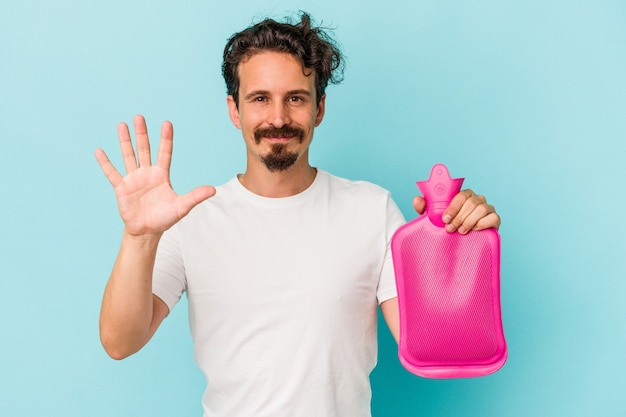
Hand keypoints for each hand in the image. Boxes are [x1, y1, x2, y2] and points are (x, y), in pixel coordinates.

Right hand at [95, 115, 215, 236]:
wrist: (147, 231)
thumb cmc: (165, 218)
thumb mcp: (182, 207)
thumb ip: (195, 196)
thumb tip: (213, 190)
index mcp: (162, 175)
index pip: (165, 153)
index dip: (166, 139)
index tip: (167, 123)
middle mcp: (147, 173)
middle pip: (144, 149)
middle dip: (142, 134)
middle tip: (139, 117)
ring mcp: (133, 179)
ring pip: (129, 156)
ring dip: (125, 141)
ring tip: (122, 125)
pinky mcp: (121, 188)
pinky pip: (112, 173)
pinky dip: (105, 163)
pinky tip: (99, 151)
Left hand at [412, 189, 499, 233]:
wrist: (462, 240)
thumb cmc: (448, 224)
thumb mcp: (433, 217)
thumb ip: (424, 208)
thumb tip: (417, 200)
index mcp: (463, 195)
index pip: (460, 195)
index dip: (453, 207)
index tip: (444, 219)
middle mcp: (477, 199)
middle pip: (471, 203)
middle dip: (459, 217)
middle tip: (450, 229)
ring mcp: (488, 208)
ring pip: (481, 209)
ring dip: (469, 221)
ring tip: (461, 231)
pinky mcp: (495, 219)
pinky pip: (493, 217)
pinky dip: (483, 224)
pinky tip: (475, 230)